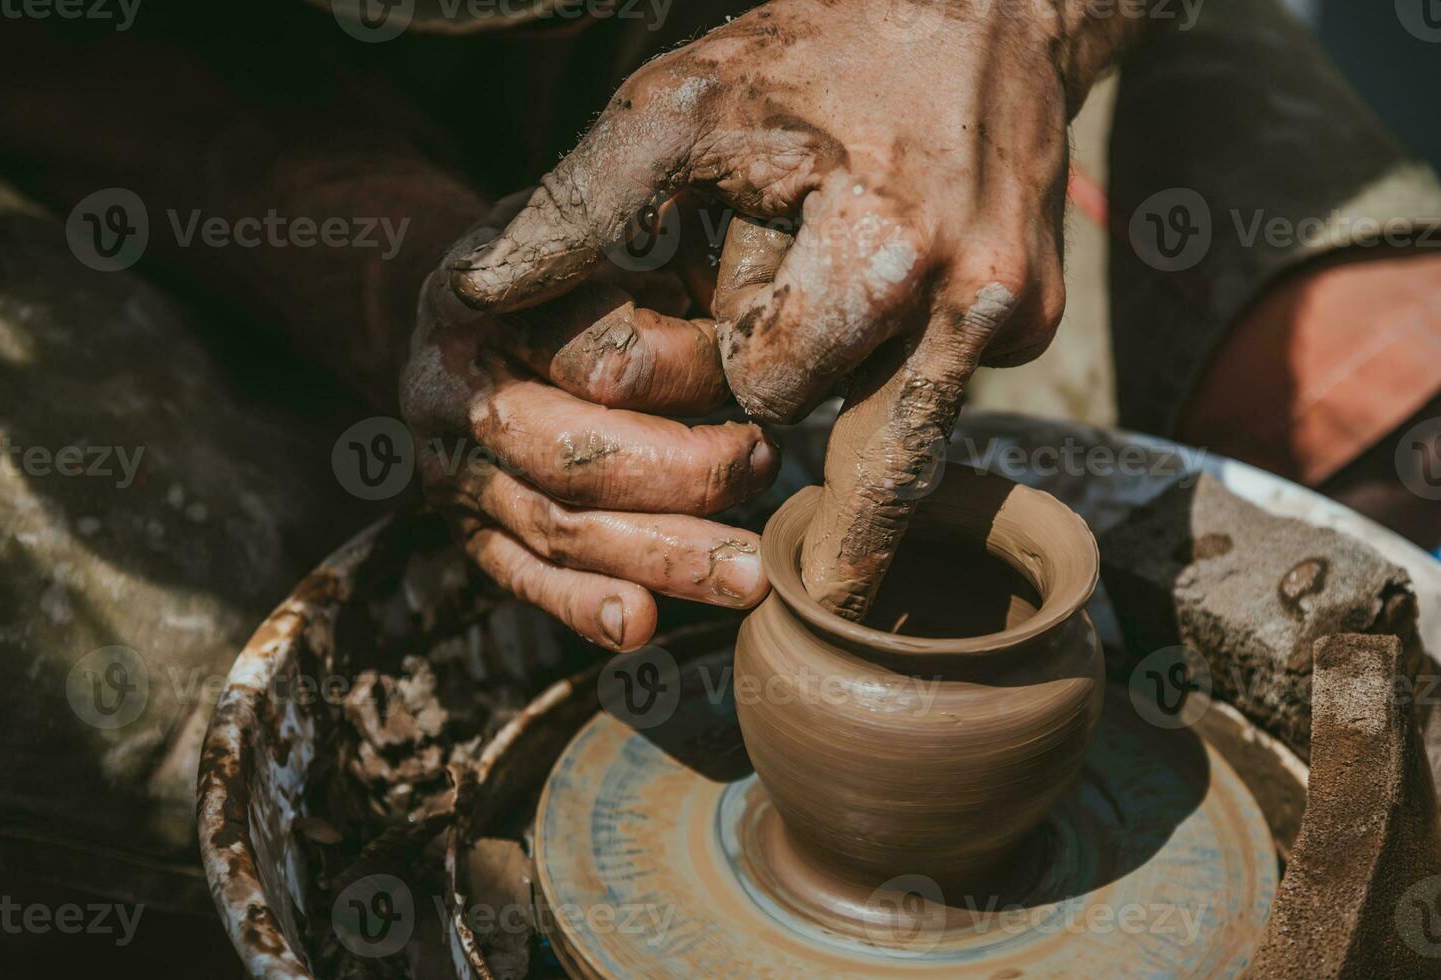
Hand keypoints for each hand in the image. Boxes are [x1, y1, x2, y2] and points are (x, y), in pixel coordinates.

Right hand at [402, 199, 778, 651]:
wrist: (459, 310)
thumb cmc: (563, 262)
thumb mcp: (606, 230)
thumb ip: (669, 271)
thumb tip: (755, 340)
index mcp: (487, 300)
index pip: (599, 358)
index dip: (689, 373)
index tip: (757, 381)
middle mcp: (453, 391)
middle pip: (575, 457)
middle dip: (687, 478)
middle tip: (765, 469)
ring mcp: (450, 468)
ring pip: (558, 528)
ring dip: (660, 559)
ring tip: (746, 577)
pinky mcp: (463, 524)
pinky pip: (520, 576)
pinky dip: (581, 606)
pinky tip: (641, 628)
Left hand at [448, 0, 1143, 618]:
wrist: (988, 4)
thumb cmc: (816, 56)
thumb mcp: (682, 108)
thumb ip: (583, 209)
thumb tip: (478, 298)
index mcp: (878, 258)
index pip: (758, 386)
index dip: (725, 345)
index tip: (730, 292)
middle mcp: (965, 303)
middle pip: (820, 411)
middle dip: (779, 359)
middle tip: (789, 261)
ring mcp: (1015, 320)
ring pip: (876, 421)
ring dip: (835, 361)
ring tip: (838, 266)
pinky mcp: (1042, 325)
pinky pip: (929, 383)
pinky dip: (891, 346)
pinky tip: (894, 266)